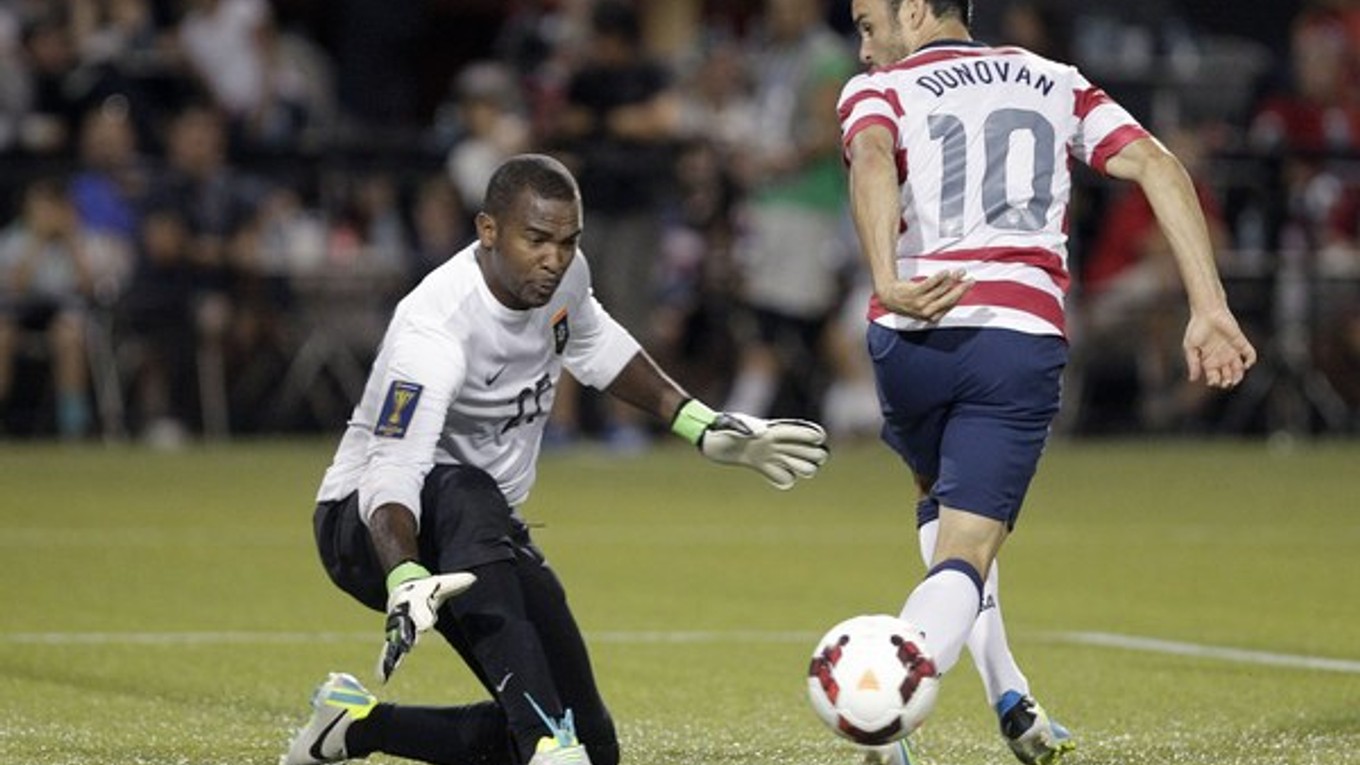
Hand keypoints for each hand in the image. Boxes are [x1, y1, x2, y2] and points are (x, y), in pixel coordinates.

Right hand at [377, 568, 475, 682]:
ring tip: (388, 670)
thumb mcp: (440, 584)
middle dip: (408, 635)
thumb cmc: (426, 589)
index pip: (420, 609)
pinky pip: (388, 652)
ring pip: (394, 642)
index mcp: (415, 600)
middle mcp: (404, 615)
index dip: (424, 615)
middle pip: (406, 626)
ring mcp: (397, 628)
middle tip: (411, 646)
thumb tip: (473, 579)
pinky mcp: (393, 638)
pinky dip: (384, 664)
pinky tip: (381, 679)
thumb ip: (455, 583)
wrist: (402, 590)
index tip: (427, 625)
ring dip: (392, 655)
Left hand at [699, 412, 828, 488]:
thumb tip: (762, 435)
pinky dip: (784, 479)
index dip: (811, 435)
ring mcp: (767, 454)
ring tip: (801, 472)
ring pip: (795, 462)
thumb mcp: (732, 426)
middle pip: (804, 448)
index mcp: (772, 429)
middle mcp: (773, 442)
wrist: (708, 437)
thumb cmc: (720, 427)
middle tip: (810, 462)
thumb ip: (747, 429)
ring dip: (802, 468)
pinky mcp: (758, 465)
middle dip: (813, 455)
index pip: (799, 431)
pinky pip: (778, 475)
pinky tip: (782, 480)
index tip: (818, 440)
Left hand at [877, 270, 971, 321]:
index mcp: (932, 317)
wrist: (890, 298)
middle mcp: (927, 311)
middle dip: (962, 288)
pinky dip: (939, 278)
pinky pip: (929, 284)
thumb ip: (940, 304)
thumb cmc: (910, 302)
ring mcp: (920, 302)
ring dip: (953, 279)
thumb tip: (958, 295)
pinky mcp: (914, 293)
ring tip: (960, 271)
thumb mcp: (926, 309)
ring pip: (941, 289)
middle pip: (949, 298)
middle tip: (971, 280)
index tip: (970, 285)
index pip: (951, 304)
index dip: (962, 295)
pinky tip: (945, 272)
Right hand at [1183, 308, 1255, 388]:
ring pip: (1239, 369)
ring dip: (1238, 376)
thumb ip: (1193, 363)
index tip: (1212, 381)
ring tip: (1235, 378)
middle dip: (1227, 382)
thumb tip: (1193, 380)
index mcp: (1208, 360)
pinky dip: (1251, 361)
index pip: (1214, 376)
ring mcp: (1232, 350)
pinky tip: (1246, 365)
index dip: (1214, 382)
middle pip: (1227, 376)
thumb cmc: (1196, 328)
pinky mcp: (1241, 343)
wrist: (1208, 312)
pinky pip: (1250, 354)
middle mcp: (1221, 357)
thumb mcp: (1190, 347)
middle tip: (1226, 382)